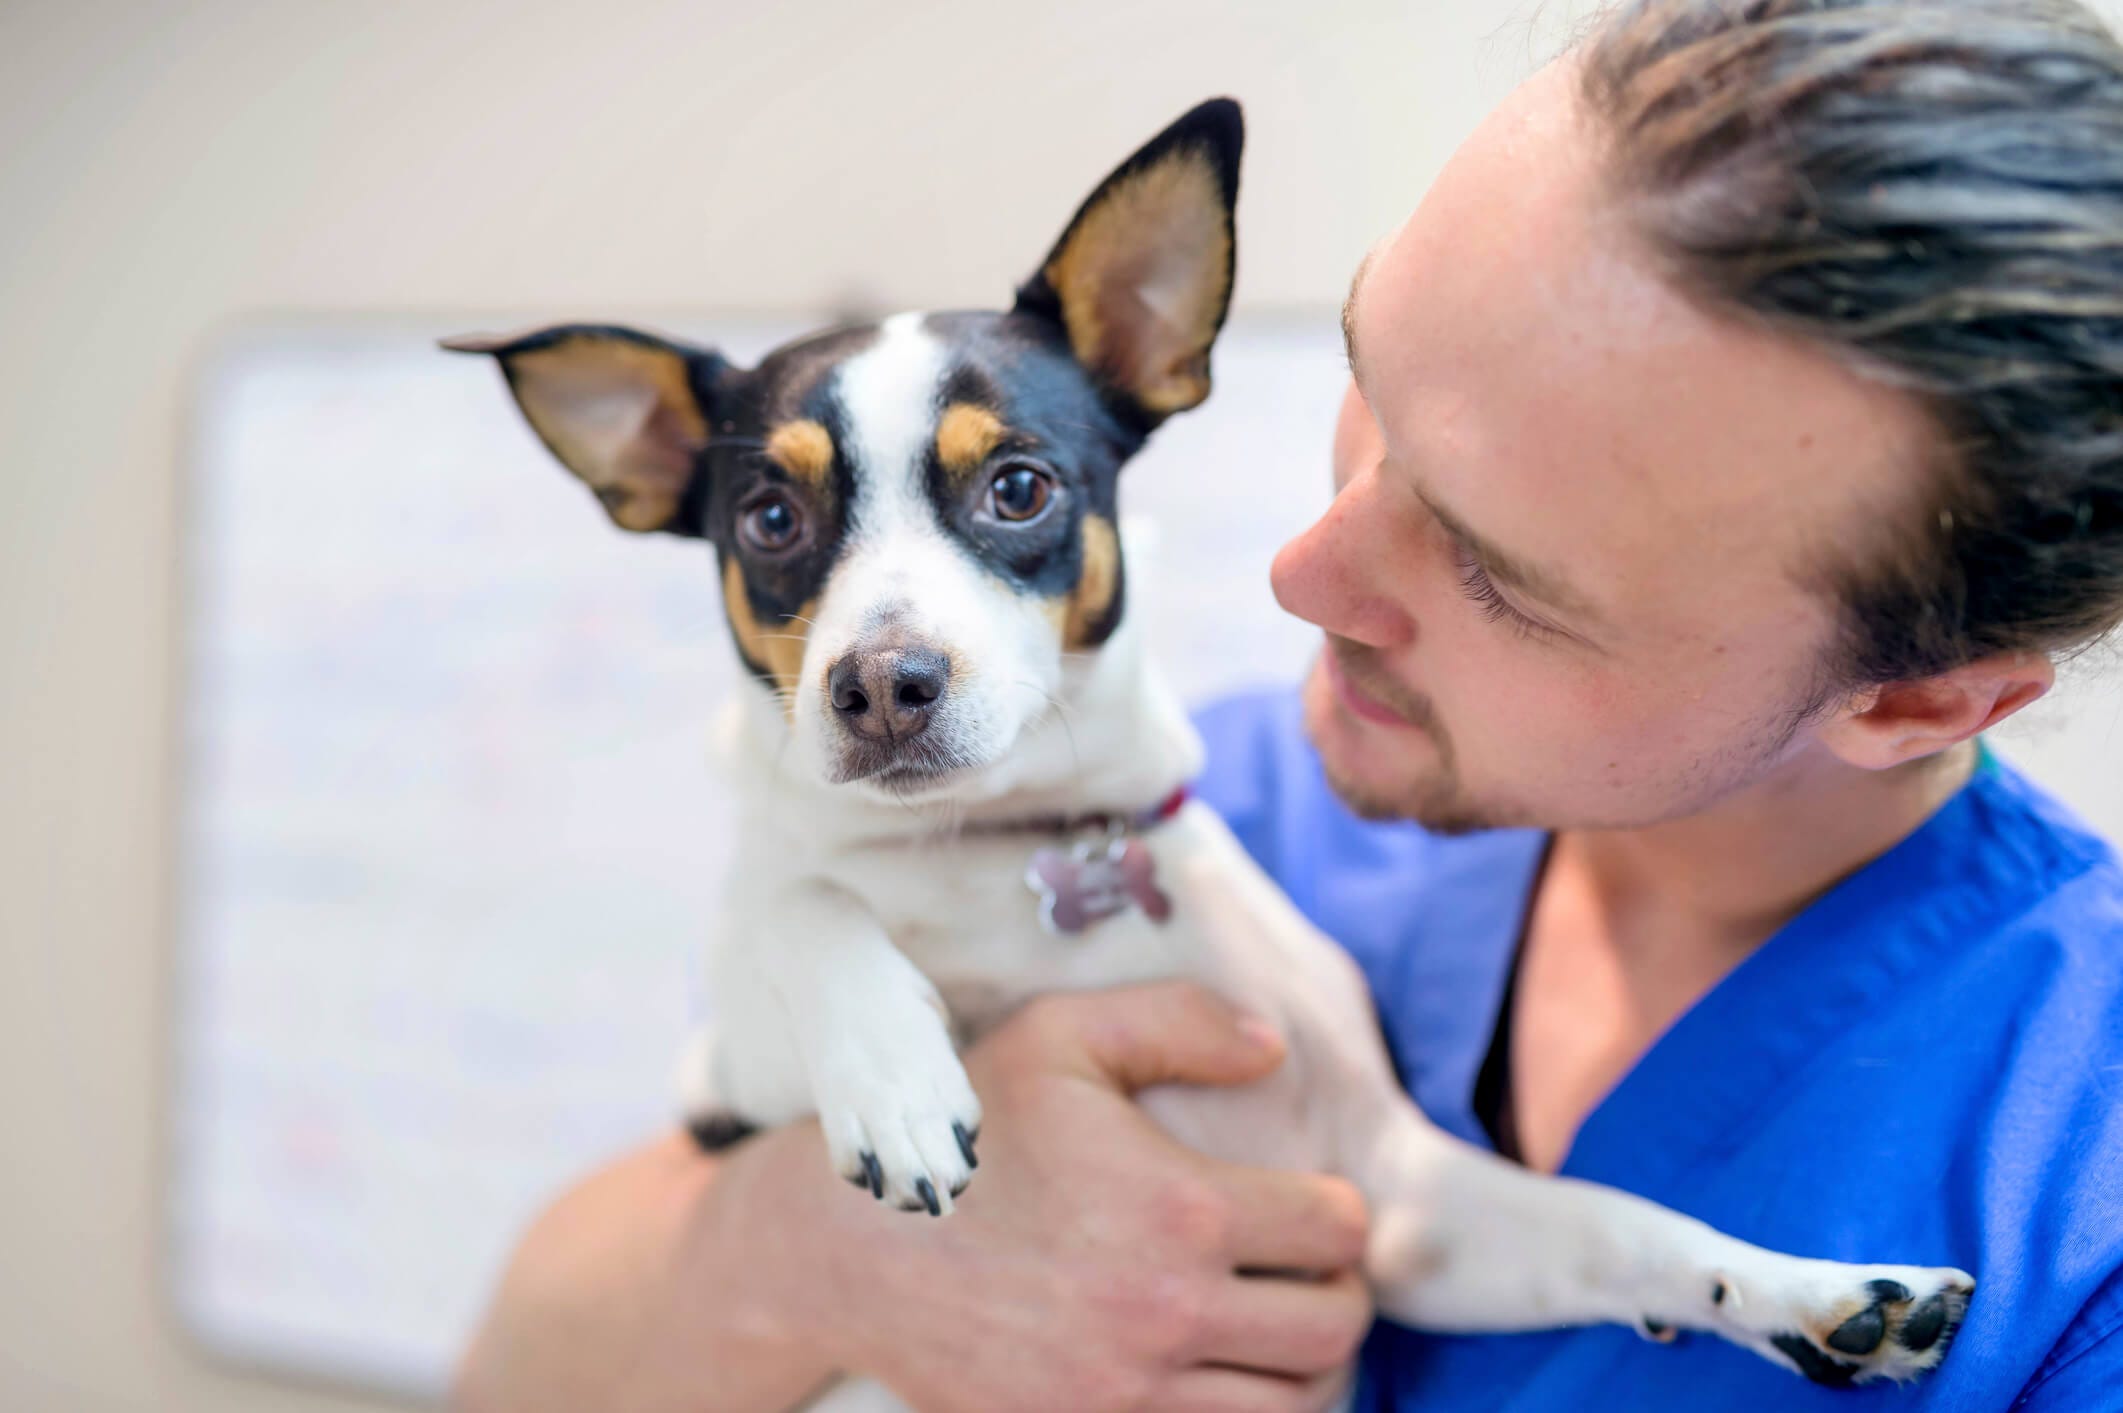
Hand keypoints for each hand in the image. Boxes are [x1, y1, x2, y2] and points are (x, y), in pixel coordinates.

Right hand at [796, 982, 1372, 1412]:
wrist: (845, 1248)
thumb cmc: (960, 1130)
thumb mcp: (1060, 1036)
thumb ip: (1178, 1020)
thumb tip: (1273, 1047)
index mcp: (1178, 1208)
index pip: (1337, 1231)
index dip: (1339, 1212)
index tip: (1312, 1206)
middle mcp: (1165, 1314)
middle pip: (1331, 1333)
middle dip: (1336, 1296)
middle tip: (1303, 1273)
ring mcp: (1125, 1397)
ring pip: (1289, 1412)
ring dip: (1297, 1371)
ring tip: (1269, 1332)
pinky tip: (1213, 1379)